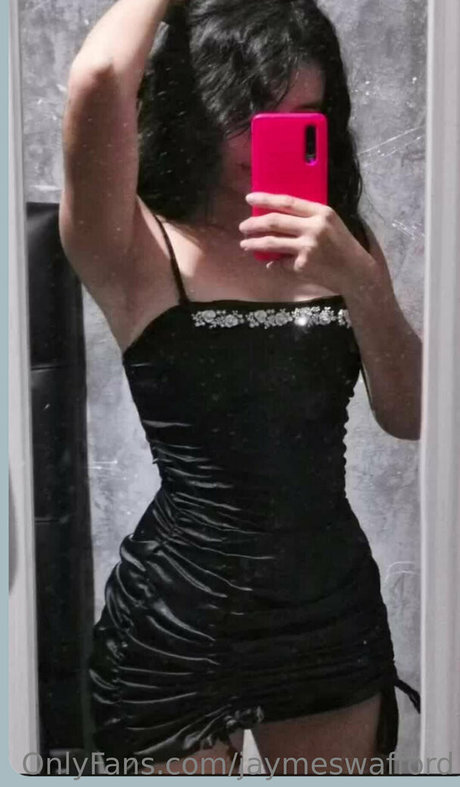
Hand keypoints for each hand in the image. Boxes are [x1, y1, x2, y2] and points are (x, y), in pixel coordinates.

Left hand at [238, 192, 369, 295]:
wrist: (356, 272)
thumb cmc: (342, 245)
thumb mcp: (331, 223)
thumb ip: (308, 217)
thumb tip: (277, 215)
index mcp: (321, 212)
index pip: (287, 201)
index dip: (266, 199)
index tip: (250, 199)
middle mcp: (313, 228)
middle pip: (274, 221)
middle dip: (254, 224)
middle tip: (242, 226)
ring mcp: (307, 248)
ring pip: (272, 243)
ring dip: (254, 243)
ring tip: (244, 244)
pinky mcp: (302, 265)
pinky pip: (280, 263)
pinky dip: (273, 264)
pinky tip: (270, 263)